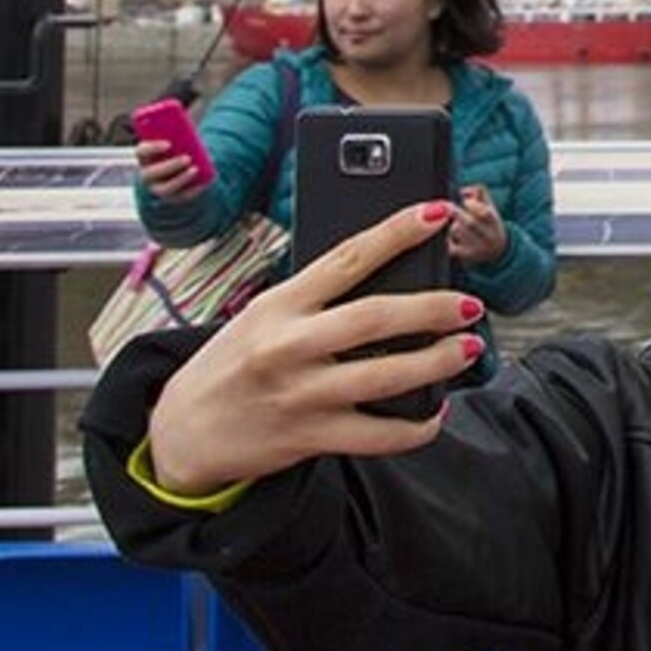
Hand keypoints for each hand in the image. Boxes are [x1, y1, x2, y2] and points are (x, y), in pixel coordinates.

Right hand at [133, 131, 207, 199]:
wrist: (181, 170)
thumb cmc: (177, 149)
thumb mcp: (176, 139)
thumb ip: (177, 131)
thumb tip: (188, 115)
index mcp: (145, 157)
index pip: (141, 152)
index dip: (152, 148)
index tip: (169, 144)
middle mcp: (147, 174)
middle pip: (152, 173)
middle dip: (170, 165)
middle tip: (188, 157)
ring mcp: (157, 188)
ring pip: (165, 188)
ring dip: (180, 179)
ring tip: (195, 169)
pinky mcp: (171, 197)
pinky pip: (181, 197)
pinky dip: (193, 190)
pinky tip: (204, 183)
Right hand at [143, 200, 482, 493]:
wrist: (180, 431)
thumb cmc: (233, 362)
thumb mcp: (262, 315)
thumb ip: (316, 299)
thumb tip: (390, 277)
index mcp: (279, 304)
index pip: (347, 257)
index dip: (397, 232)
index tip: (438, 213)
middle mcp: (289, 346)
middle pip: (375, 318)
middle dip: (434, 308)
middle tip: (470, 304)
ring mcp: (301, 394)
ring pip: (386, 377)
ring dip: (438, 362)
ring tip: (469, 348)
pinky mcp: (310, 437)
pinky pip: (378, 435)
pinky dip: (417, 426)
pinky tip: (436, 411)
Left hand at [450, 182, 507, 267]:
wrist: (498, 251)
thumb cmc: (489, 224)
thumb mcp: (490, 207)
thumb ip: (479, 193)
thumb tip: (463, 191)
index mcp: (495, 221)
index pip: (485, 213)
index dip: (474, 205)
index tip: (465, 200)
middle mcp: (489, 236)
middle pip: (470, 224)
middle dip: (456, 212)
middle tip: (445, 205)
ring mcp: (478, 248)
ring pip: (458, 232)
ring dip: (453, 225)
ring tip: (457, 224)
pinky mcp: (468, 256)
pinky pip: (452, 245)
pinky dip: (449, 239)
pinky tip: (453, 237)